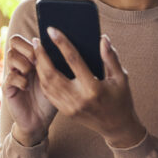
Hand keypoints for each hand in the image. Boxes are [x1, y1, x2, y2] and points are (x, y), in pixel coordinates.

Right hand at [2, 34, 57, 145]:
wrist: (40, 120)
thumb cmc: (51, 98)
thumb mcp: (56, 77)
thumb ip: (55, 62)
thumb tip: (62, 43)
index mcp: (30, 58)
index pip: (24, 38)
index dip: (32, 40)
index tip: (45, 50)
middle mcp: (20, 63)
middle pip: (14, 41)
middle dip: (27, 48)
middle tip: (37, 61)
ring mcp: (12, 74)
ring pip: (10, 55)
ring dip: (23, 63)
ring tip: (31, 73)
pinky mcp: (7, 88)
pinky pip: (10, 76)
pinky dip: (20, 80)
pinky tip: (27, 87)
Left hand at [33, 28, 145, 147]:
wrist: (117, 127)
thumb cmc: (121, 99)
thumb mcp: (121, 78)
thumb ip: (111, 57)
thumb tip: (102, 38)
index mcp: (93, 88)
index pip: (73, 60)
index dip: (62, 43)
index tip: (52, 30)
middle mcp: (79, 99)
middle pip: (52, 74)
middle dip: (41, 55)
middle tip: (36, 40)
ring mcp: (70, 107)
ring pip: (47, 85)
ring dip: (38, 67)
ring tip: (35, 51)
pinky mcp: (65, 112)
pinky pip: (48, 94)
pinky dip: (42, 80)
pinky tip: (40, 68)